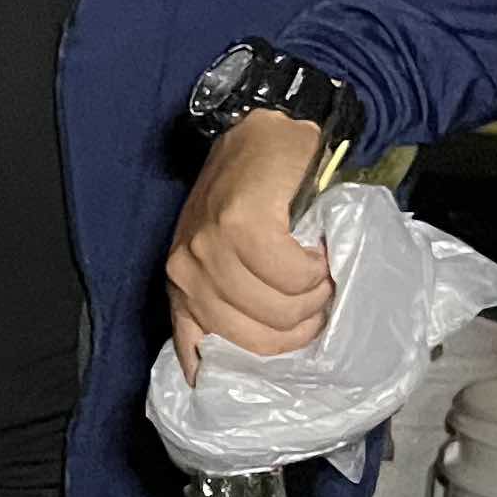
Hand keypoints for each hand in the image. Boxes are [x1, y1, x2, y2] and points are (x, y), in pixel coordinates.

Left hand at [166, 108, 336, 381]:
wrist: (265, 132)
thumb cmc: (254, 199)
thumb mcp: (228, 262)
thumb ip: (229, 307)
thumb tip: (249, 365)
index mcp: (180, 288)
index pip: (206, 356)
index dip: (261, 359)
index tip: (292, 342)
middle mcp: (185, 272)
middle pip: (258, 339)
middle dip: (301, 324)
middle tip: (315, 293)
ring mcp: (210, 247)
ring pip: (280, 309)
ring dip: (315, 294)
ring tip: (317, 268)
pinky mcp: (242, 224)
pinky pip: (293, 274)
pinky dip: (316, 268)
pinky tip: (314, 248)